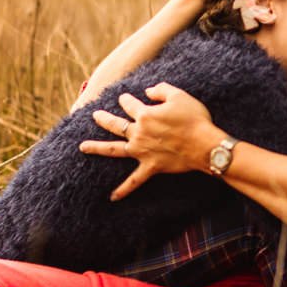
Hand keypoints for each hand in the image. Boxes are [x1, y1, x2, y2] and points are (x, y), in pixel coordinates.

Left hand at [79, 83, 223, 199]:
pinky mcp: (150, 166)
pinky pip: (134, 181)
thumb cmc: (194, 119)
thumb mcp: (179, 96)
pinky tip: (112, 196)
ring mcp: (142, 151)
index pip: (130, 104)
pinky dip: (123, 189)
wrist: (204, 145)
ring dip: (97, 148)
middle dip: (104, 119)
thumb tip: (147, 91)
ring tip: (83, 147)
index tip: (125, 98)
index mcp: (145, 115)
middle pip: (116, 125)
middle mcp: (139, 133)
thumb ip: (161, 90)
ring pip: (114, 150)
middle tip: (95, 115)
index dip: (126, 100)